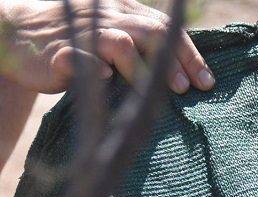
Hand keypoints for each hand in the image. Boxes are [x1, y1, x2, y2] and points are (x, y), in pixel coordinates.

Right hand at [0, 0, 214, 93]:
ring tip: (163, 92)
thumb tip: (188, 71)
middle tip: (188, 88)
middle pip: (151, 33)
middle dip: (174, 61)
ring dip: (143, 69)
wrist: (18, 31)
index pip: (166, 29)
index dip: (189, 55)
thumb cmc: (79, 39)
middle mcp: (108, 17)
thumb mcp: (115, 30)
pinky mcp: (58, 52)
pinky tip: (107, 78)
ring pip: (120, 44)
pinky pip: (80, 58)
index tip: (207, 81)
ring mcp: (83, 33)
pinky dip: (94, 67)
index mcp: (125, 11)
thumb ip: (145, 43)